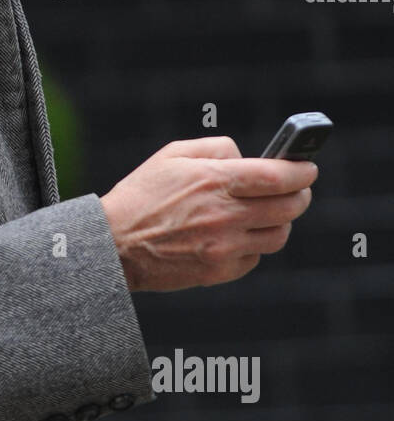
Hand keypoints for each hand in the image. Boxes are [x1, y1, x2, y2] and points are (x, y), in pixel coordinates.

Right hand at [99, 136, 316, 292]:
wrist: (113, 245)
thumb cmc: (141, 195)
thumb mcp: (173, 154)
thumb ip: (217, 148)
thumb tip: (248, 158)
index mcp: (215, 181)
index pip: (278, 177)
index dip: (301, 172)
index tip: (307, 168)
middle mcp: (225, 215)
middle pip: (288, 207)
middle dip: (300, 195)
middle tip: (297, 190)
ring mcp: (224, 247)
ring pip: (278, 236)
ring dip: (280, 222)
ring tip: (267, 214)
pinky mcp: (219, 272)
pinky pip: (255, 258)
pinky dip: (254, 245)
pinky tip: (237, 235)